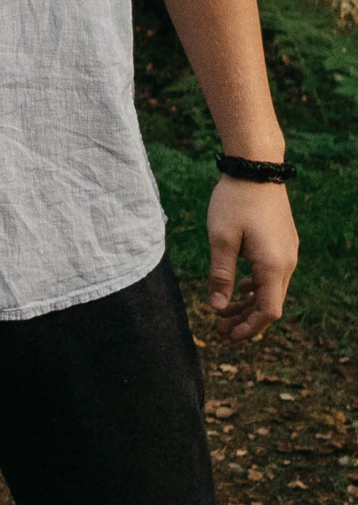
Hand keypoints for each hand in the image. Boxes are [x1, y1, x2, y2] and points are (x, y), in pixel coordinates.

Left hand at [208, 175, 298, 341]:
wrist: (256, 169)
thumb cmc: (235, 201)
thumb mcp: (220, 238)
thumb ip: (220, 274)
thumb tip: (218, 307)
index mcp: (273, 265)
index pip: (268, 311)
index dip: (249, 328)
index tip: (227, 335)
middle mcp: (286, 263)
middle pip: (270, 303)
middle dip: (246, 320)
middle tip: (219, 329)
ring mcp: (287, 253)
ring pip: (271, 289)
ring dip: (248, 303)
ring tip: (224, 312)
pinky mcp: (283, 244)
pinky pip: (271, 275)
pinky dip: (254, 286)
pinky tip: (238, 289)